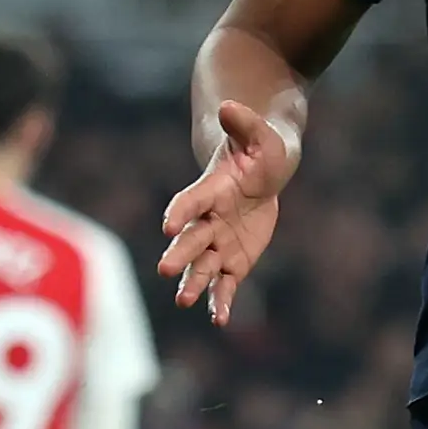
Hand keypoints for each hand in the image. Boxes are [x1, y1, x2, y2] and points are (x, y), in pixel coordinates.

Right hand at [157, 100, 296, 326]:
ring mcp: (219, 242)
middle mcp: (208, 220)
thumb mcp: (259, 134)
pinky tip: (219, 320)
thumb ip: (244, 124)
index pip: (192, 201)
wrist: (263, 170)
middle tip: (164, 268)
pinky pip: (225, 283)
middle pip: (191, 238)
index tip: (168, 225)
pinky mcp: (233, 260)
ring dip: (193, 283)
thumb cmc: (261, 147)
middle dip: (179, 253)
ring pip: (202, 266)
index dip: (181, 211)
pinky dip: (221, 301)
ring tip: (183, 301)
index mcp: (211, 190)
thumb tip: (230, 107)